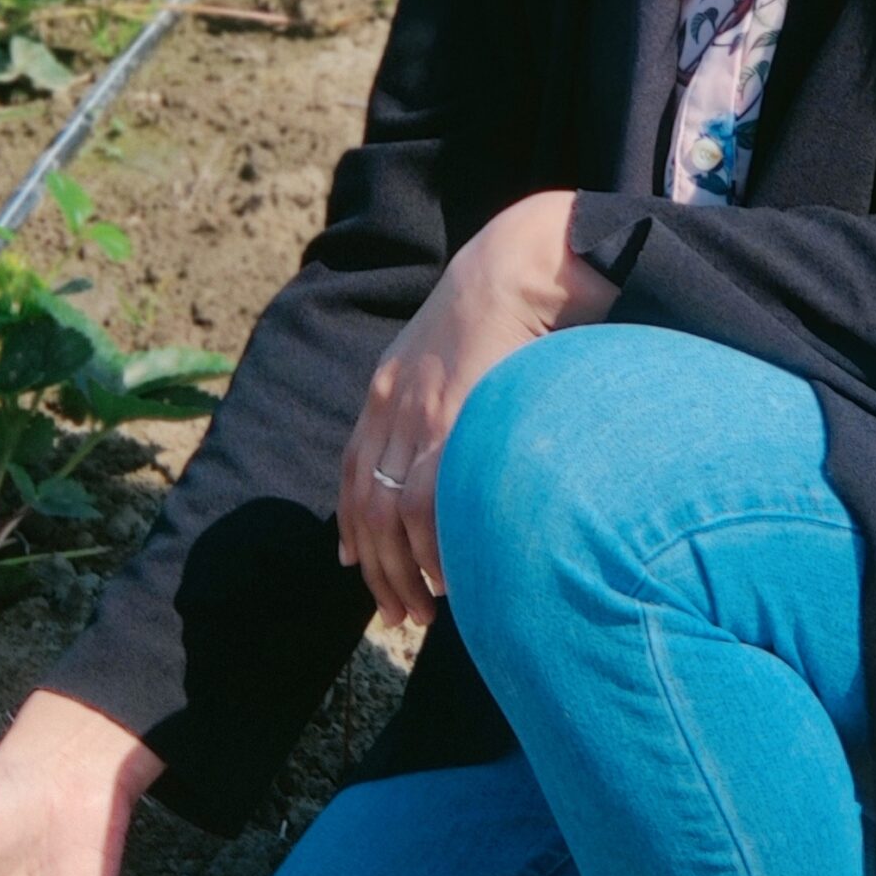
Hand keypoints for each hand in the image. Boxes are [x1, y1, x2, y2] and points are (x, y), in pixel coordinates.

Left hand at [338, 189, 617, 630]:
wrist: (523, 261)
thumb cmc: (509, 300)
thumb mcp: (458, 345)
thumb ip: (444, 389)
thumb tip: (460, 430)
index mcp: (388, 386)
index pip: (355, 472)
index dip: (351, 525)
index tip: (356, 565)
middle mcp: (392, 404)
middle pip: (366, 506)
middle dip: (376, 570)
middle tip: (397, 614)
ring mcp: (420, 413)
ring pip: (391, 515)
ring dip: (403, 573)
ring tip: (426, 612)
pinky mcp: (454, 420)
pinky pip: (430, 501)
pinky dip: (434, 547)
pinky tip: (451, 576)